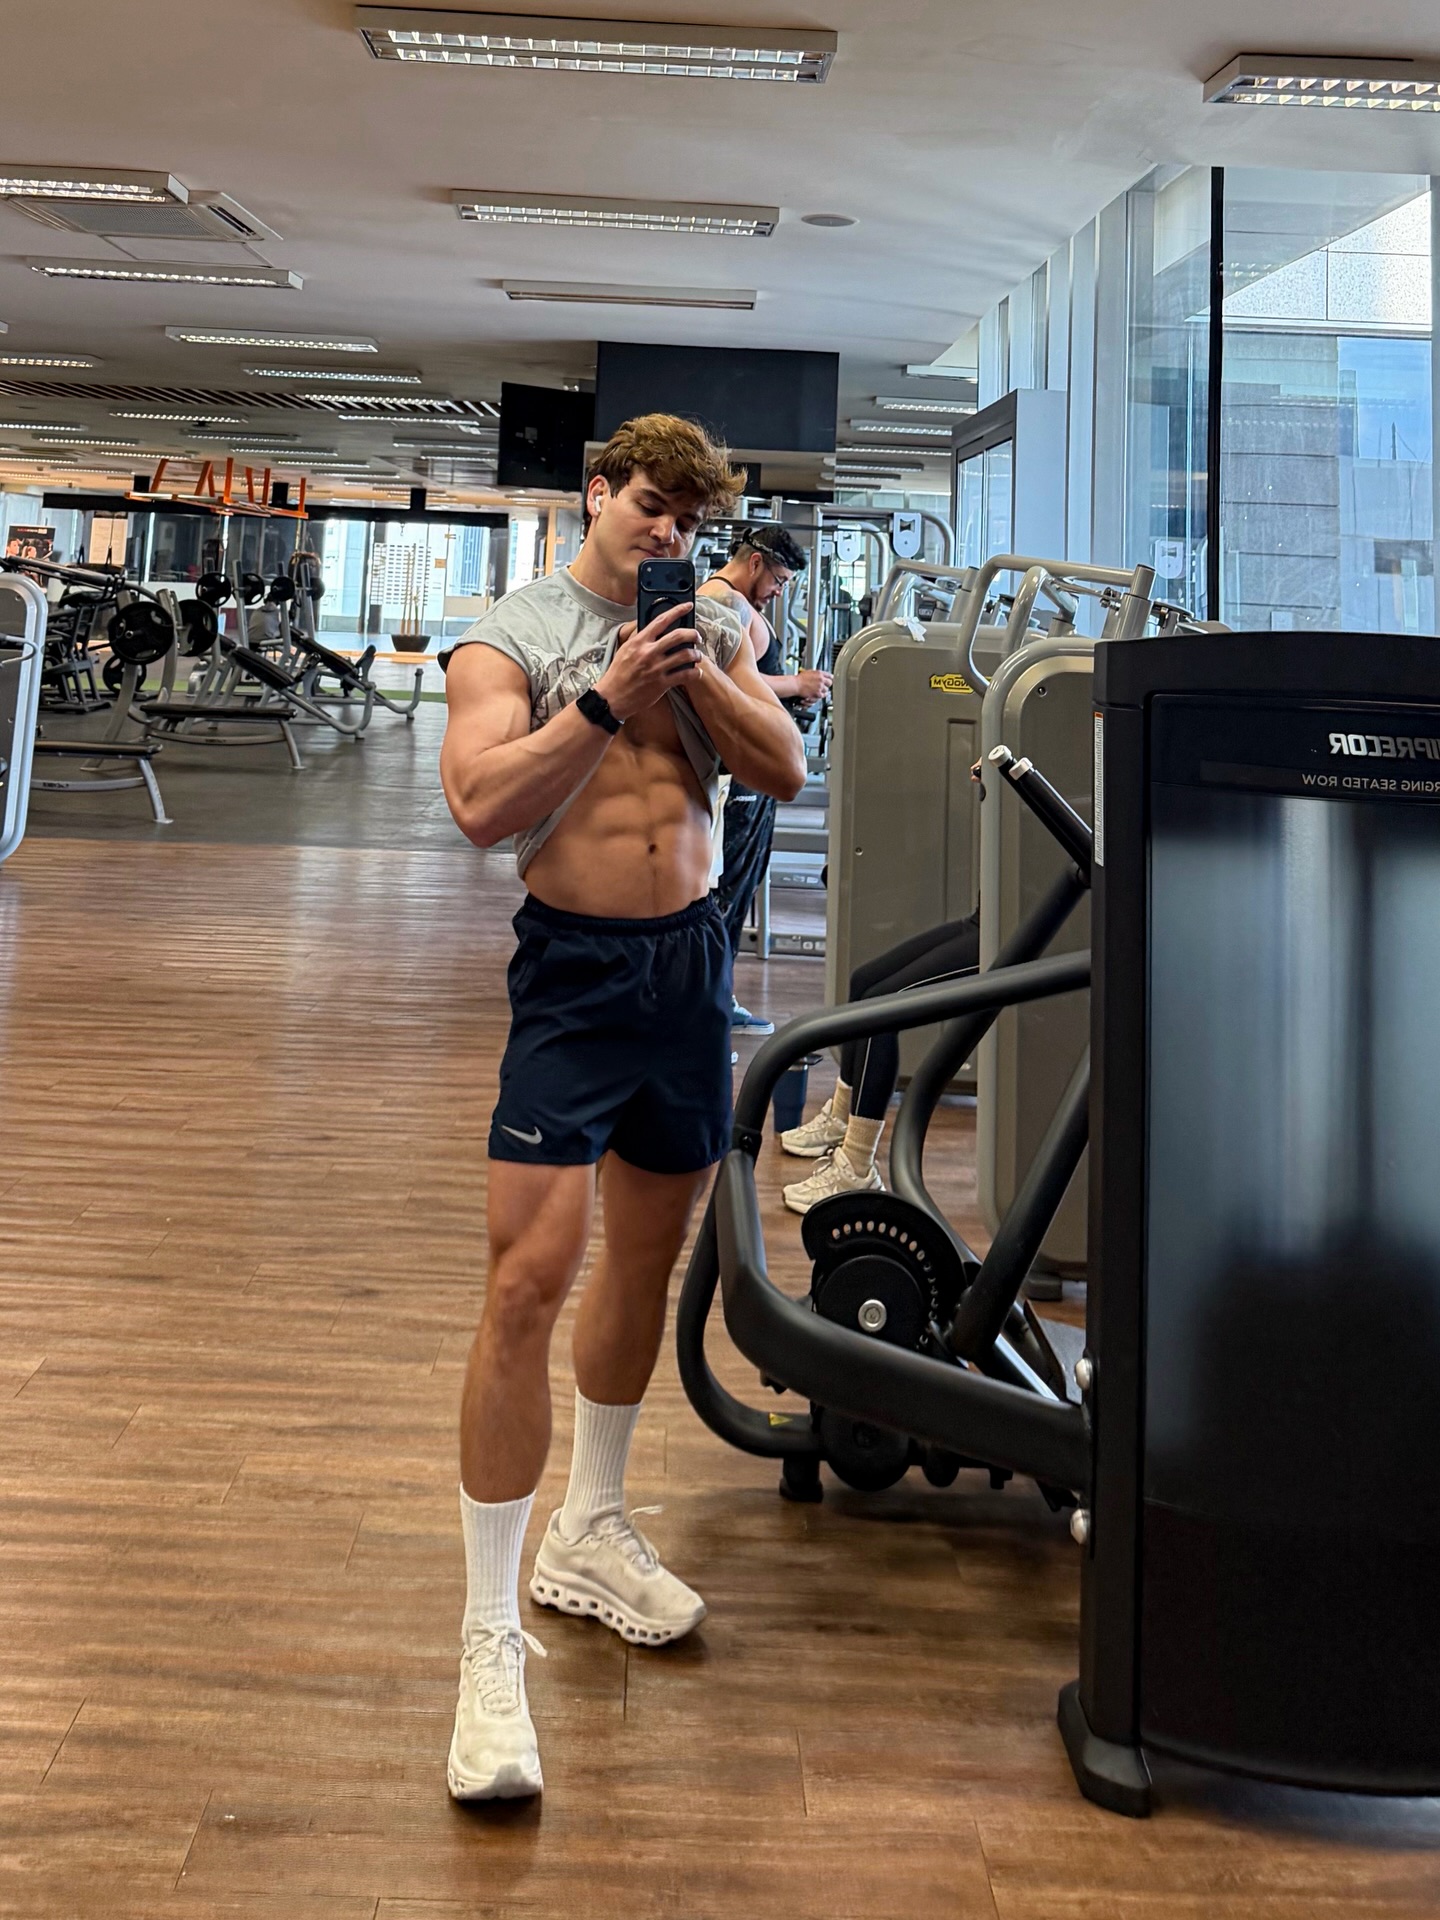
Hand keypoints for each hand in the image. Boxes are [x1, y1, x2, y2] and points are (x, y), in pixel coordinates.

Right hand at [596, 601, 700, 721]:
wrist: (612, 697)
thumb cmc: (618, 674)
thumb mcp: (625, 650)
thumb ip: (640, 639)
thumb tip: (652, 630)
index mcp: (639, 642)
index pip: (661, 620)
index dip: (677, 610)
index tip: (688, 606)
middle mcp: (649, 653)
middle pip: (678, 636)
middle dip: (693, 634)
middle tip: (697, 637)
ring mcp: (656, 668)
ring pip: (685, 655)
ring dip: (696, 654)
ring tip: (698, 656)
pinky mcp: (661, 684)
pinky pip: (685, 675)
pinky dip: (694, 673)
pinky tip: (696, 673)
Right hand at [795, 667, 832, 705]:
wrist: (796, 684)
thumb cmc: (800, 679)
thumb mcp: (809, 672)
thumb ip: (816, 674)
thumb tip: (819, 675)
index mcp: (819, 673)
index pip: (829, 675)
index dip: (830, 678)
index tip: (830, 679)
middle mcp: (821, 679)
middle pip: (830, 683)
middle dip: (827, 684)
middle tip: (825, 685)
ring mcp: (820, 687)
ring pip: (826, 690)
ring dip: (823, 690)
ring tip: (820, 690)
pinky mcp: (818, 693)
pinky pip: (823, 695)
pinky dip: (821, 695)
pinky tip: (818, 694)